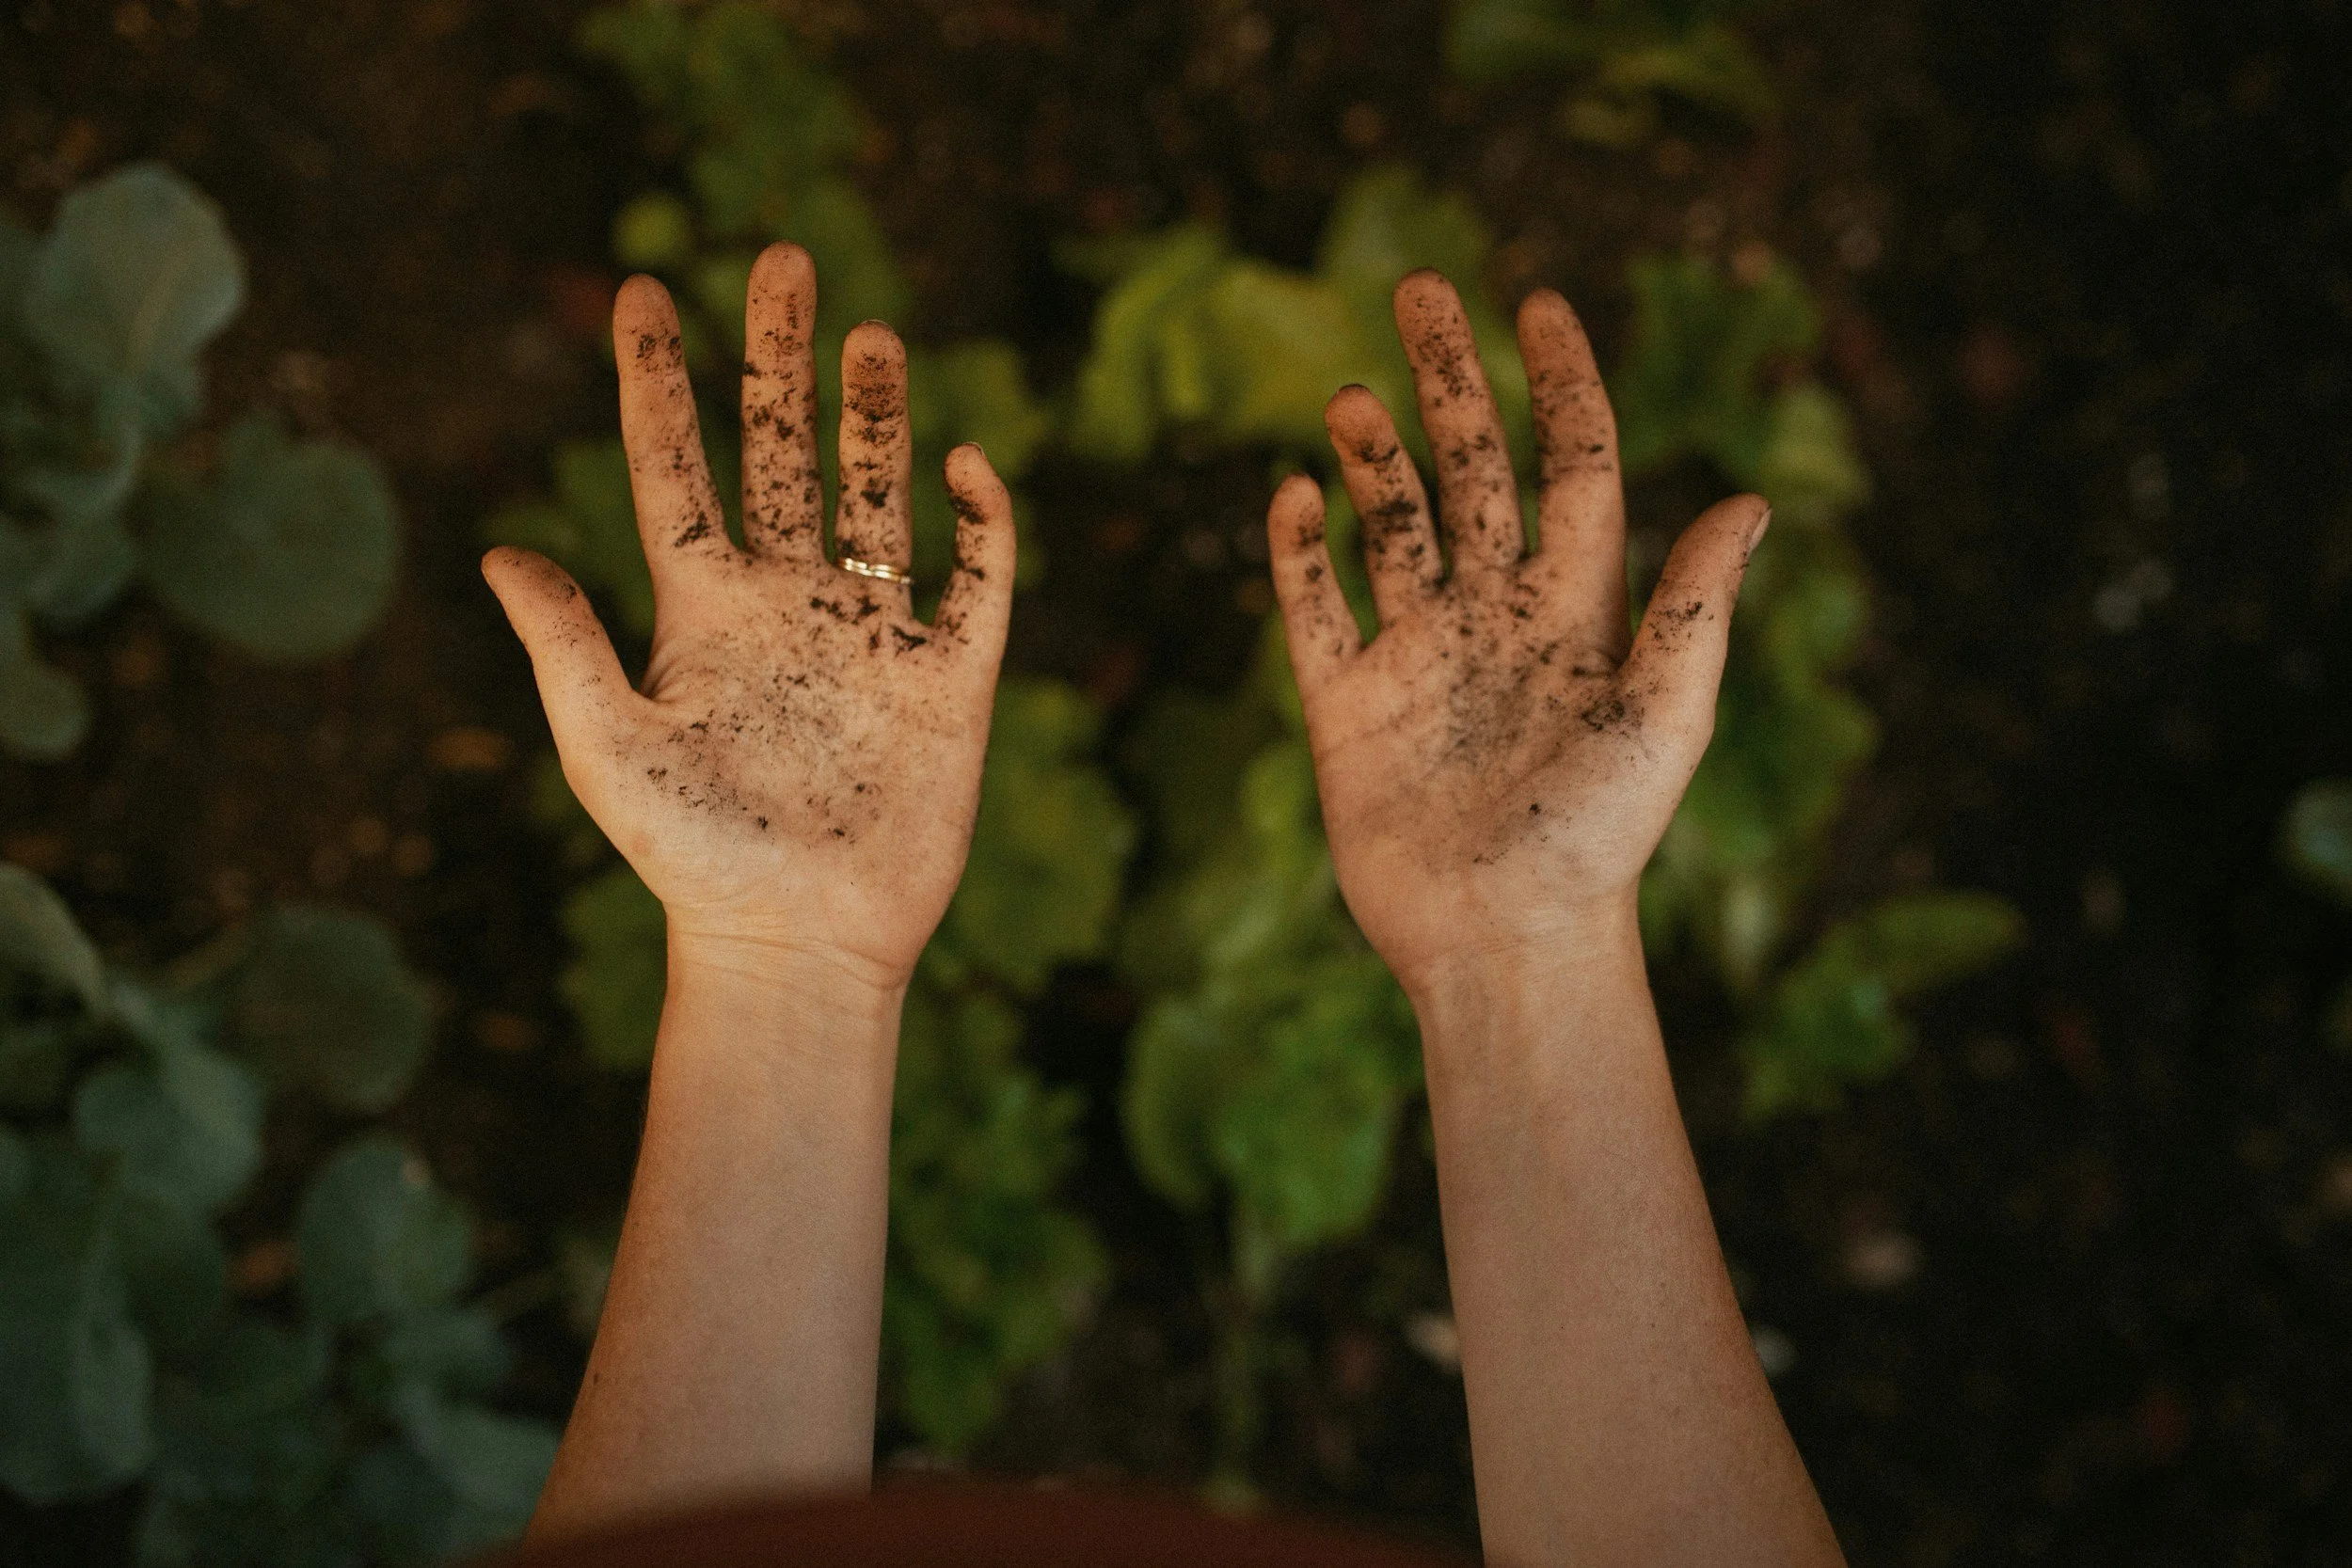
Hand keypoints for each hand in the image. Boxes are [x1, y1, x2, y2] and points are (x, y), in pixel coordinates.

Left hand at [484, 243, 1014, 994]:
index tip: (642, 289)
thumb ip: (565, 645)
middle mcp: (787, 605)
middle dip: (781, 357)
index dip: (655, 379)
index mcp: (702, 611)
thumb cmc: (690, 861)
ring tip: (876, 332)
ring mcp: (871, 637)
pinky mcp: (947, 682)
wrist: (798, 946)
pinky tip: (967, 464)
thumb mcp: (608, 748)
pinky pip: (979, 581)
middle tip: (783, 258)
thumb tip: (501, 549)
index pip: (676, 466)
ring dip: (877, 415)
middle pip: (785, 451)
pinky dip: (984, 522)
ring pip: (878, 495)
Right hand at [1267, 270, 1768, 994]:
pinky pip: (1313, 608)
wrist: (1501, 941)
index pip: (1573, 467)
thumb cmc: (1596, 839)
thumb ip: (1693, 608)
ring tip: (1354, 399)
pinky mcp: (1347, 704)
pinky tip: (1294, 495)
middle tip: (1421, 291)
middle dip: (1450, 381)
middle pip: (1472, 469)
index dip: (1562, 384)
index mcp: (1578, 611)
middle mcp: (1496, 618)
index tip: (1539, 304)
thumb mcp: (1664, 719)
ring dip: (1374, 456)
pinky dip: (1298, 551)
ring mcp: (1417, 657)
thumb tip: (1755, 501)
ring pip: (1392, 525)